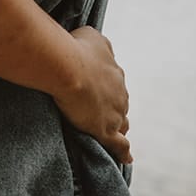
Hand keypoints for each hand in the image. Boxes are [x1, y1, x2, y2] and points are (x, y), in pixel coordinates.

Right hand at [54, 26, 132, 163]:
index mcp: (116, 74)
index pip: (116, 87)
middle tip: (99, 113)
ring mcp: (115, 113)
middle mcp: (120, 94)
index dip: (108, 92)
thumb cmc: (76, 49)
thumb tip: (101, 47)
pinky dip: (123, 152)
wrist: (69, 68)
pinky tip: (126, 158)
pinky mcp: (106, 130)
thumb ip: (100, 45)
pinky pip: (119, 145)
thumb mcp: (93, 37)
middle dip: (112, 109)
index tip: (99, 93)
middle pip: (120, 106)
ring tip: (110, 134)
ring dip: (117, 128)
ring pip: (121, 125)